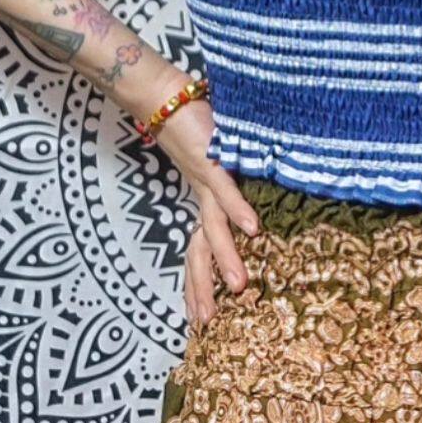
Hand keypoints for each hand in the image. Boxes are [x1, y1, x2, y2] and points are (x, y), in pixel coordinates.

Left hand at [153, 98, 263, 328]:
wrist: (164, 99)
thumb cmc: (194, 132)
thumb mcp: (218, 169)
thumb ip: (233, 190)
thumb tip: (257, 215)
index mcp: (202, 207)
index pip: (197, 255)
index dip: (197, 288)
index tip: (199, 320)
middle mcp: (201, 202)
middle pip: (199, 254)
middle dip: (203, 289)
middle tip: (207, 323)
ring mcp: (205, 184)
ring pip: (214, 229)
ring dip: (225, 258)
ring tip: (238, 286)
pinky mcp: (211, 162)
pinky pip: (225, 190)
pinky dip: (238, 210)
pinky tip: (253, 229)